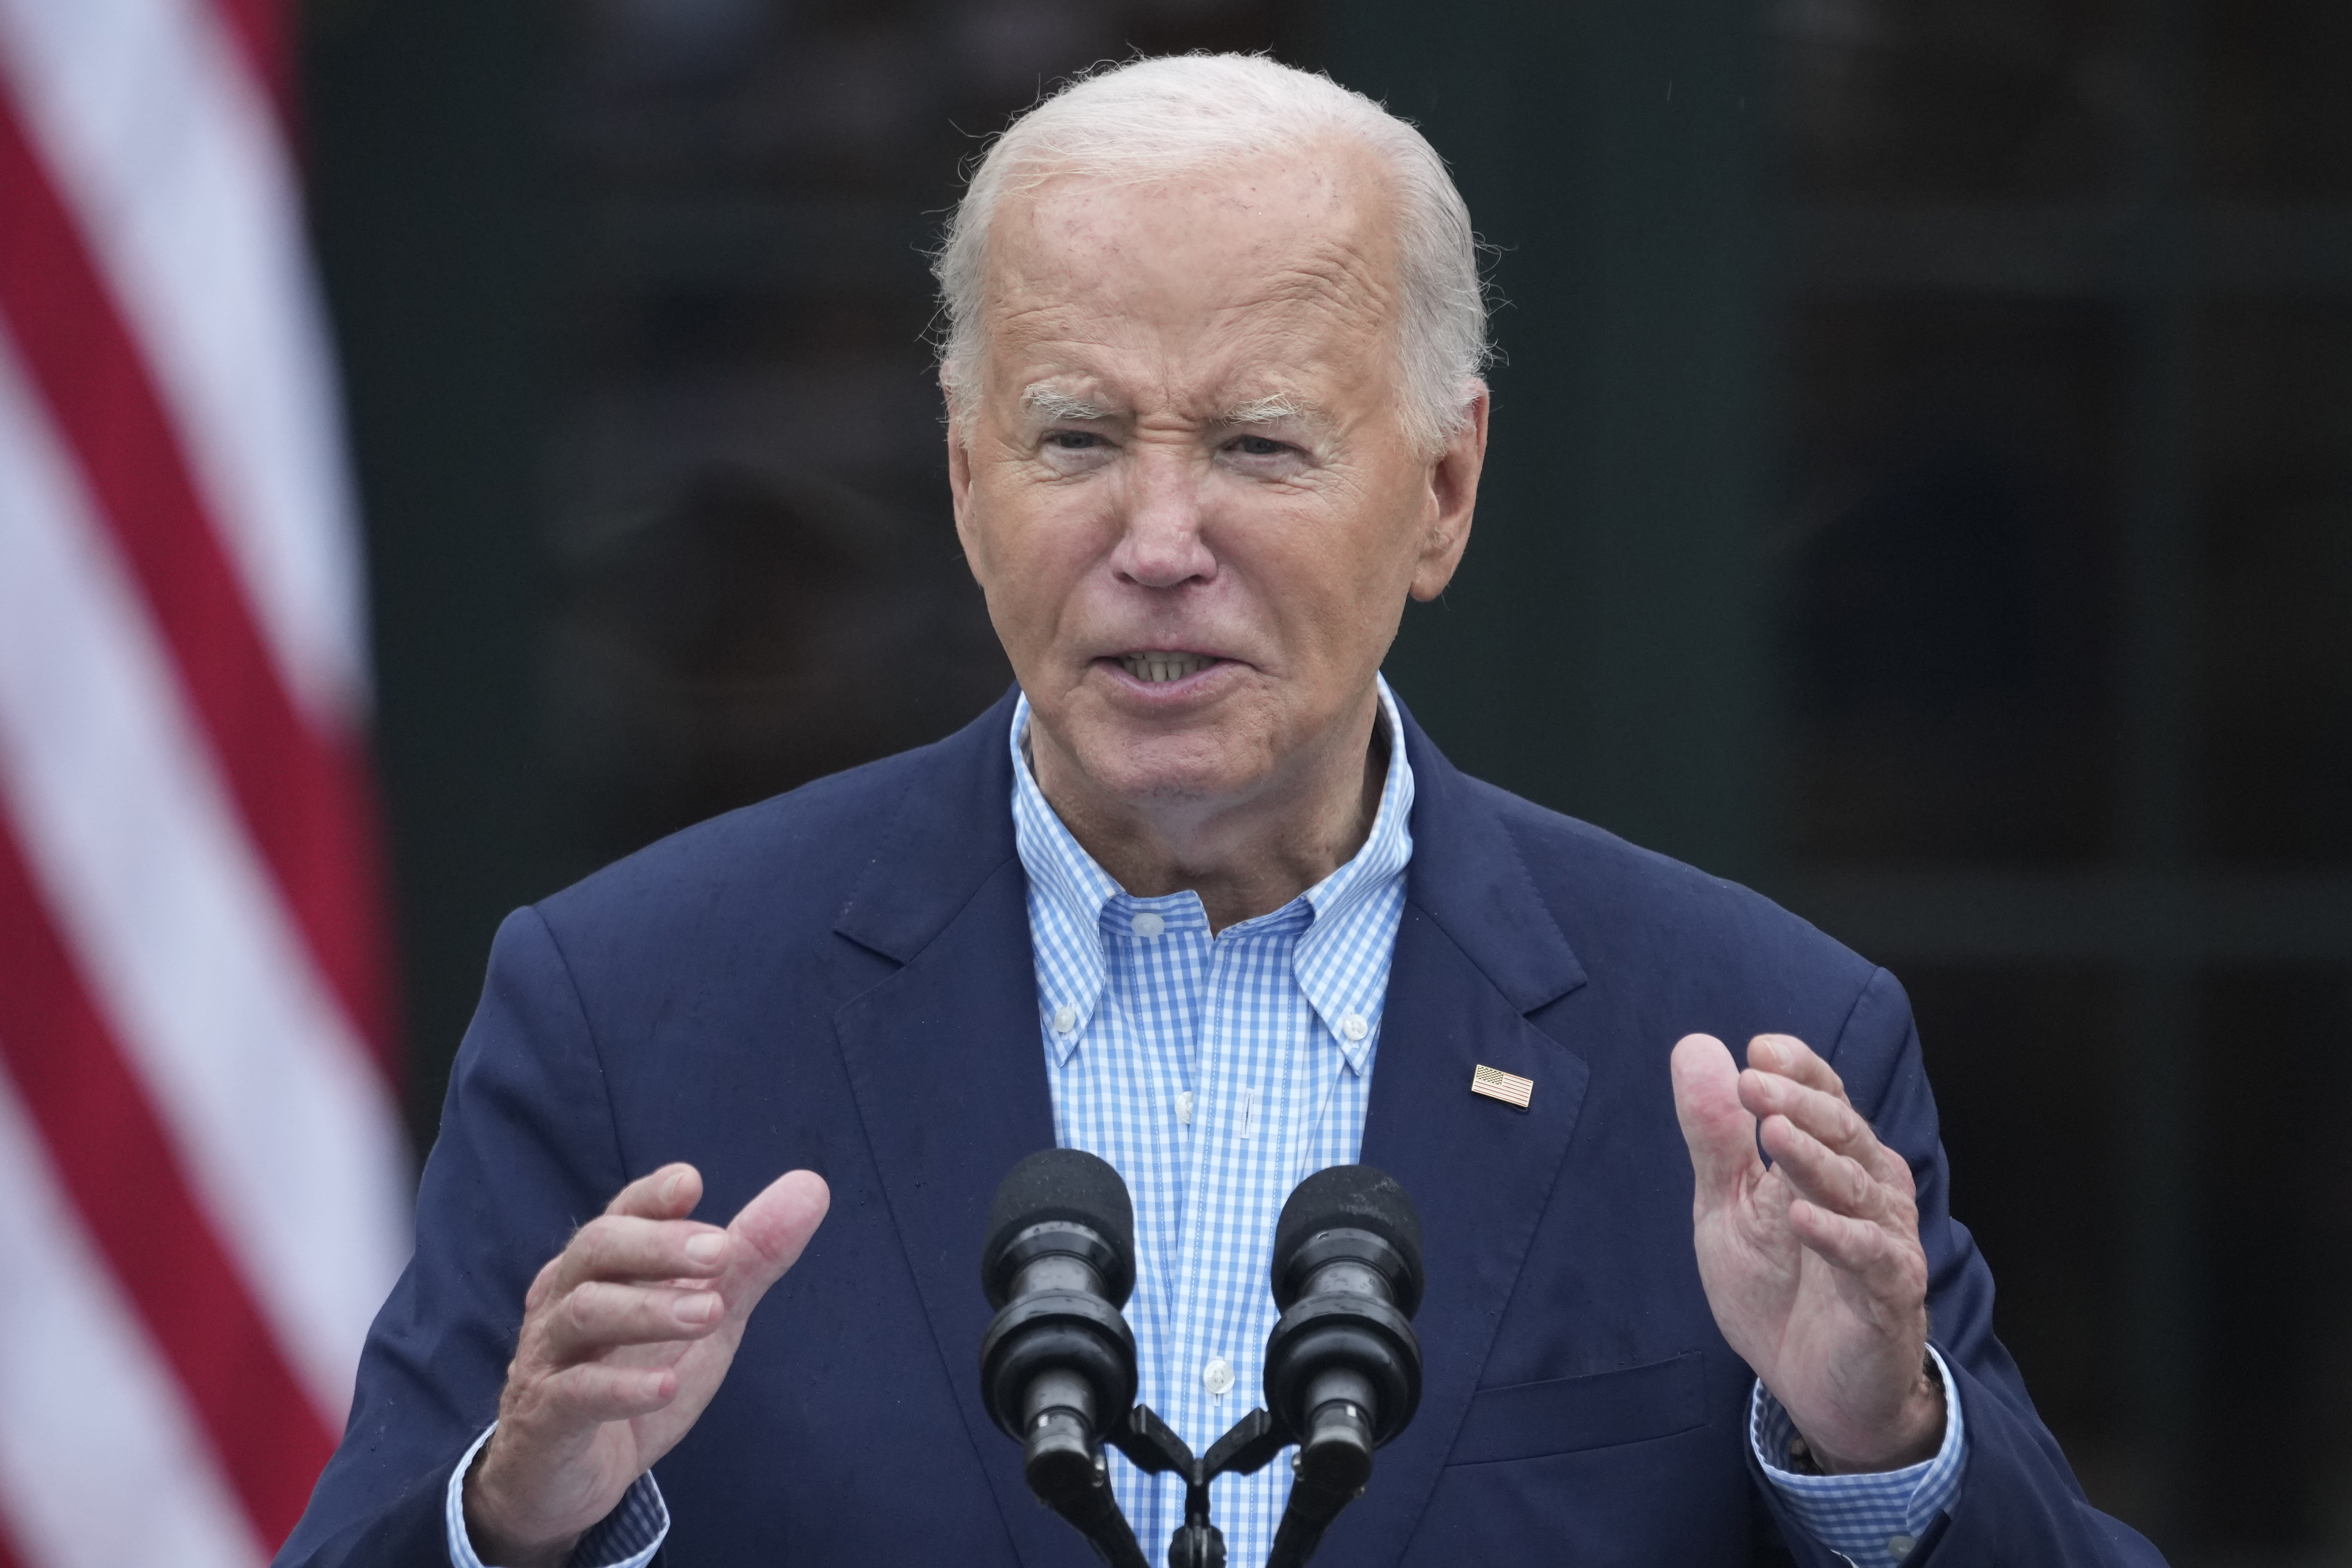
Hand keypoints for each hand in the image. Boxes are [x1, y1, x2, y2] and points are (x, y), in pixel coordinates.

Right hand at [463, 1163, 829, 1565]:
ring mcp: (549, 1359)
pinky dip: (622, 1387)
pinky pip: (574, 1395)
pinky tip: (666, 1385)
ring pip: (583, 1313)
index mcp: (602, 1269)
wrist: (565, 1481)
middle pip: (596, 1249)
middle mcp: (565, 1301)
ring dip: (649, 1308)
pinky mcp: (546, 1421)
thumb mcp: (707, 1317)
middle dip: (658, 1245)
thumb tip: (812, 1186)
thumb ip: (751, 1258)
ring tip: (711, 1312)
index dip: (650, 1197)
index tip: (690, 1182)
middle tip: (720, 1251)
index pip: (620, 1215)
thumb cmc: (636, 1376)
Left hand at [1670, 1033, 1942, 1472]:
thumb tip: (1696, 1046)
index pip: (1825, 1098)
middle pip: (1844, 1131)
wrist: (1812, 1385)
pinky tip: (1802, 1218)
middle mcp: (1869, 1189)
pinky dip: (1839, 1236)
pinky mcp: (1891, 1294)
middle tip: (1754, 1083)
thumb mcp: (1728, 1204)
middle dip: (1800, 1104)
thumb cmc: (1777, 1287)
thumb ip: (1714, 1134)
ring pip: (1856, 1186)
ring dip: (1814, 1159)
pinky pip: (1871, 1258)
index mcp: (1833, 1159)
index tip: (1758, 1048)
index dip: (1799, 1072)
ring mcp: (1885, 1239)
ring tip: (1773, 1134)